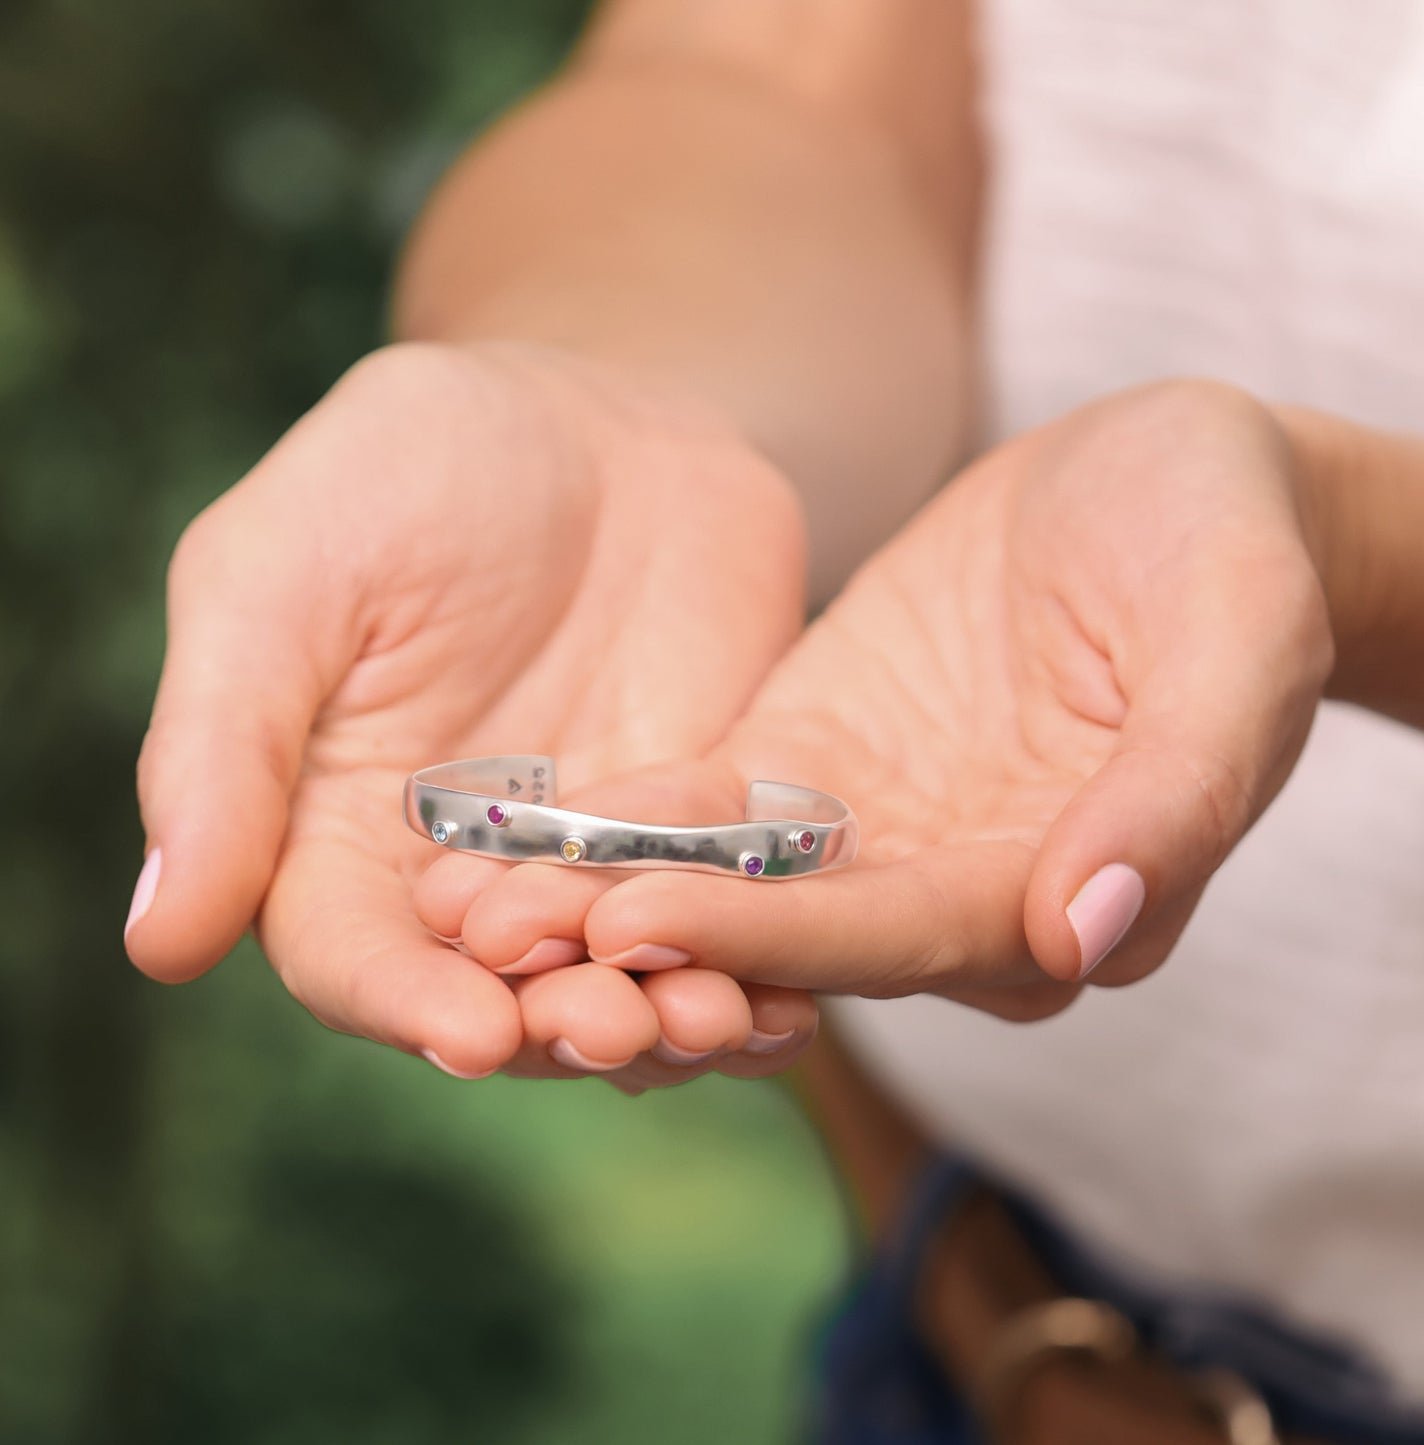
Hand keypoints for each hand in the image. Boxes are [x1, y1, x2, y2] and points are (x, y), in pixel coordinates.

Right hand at [125, 341, 815, 1079]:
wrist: (593, 418)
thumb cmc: (408, 469)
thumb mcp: (285, 573)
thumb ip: (222, 748)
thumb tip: (157, 941)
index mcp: (337, 832)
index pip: (354, 958)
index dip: (405, 1004)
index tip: (468, 1034)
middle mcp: (464, 870)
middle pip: (502, 993)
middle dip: (558, 1024)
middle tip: (618, 1031)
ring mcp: (591, 859)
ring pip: (622, 975)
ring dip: (667, 1015)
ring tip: (720, 1021)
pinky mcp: (698, 830)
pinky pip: (724, 915)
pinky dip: (756, 959)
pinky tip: (794, 994)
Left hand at [439, 380, 1333, 1017]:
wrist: (1171, 483)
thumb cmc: (1225, 544)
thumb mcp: (1237, 637)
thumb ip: (1177, 792)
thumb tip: (1084, 933)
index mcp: (1058, 892)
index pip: (900, 937)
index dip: (770, 936)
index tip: (634, 920)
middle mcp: (949, 892)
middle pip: (789, 943)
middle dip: (643, 949)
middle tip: (491, 943)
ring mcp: (875, 835)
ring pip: (730, 891)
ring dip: (600, 901)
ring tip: (462, 899)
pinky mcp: (819, 767)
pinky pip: (714, 808)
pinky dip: (625, 821)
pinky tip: (515, 817)